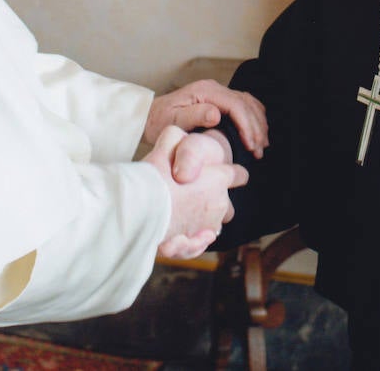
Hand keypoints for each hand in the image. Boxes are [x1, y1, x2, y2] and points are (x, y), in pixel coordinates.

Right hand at [142, 126, 248, 259]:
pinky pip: (198, 242)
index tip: (218, 175)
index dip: (230, 174)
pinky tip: (181, 234)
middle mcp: (220, 202)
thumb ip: (177, 137)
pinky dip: (191, 240)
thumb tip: (179, 136)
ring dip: (199, 219)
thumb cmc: (154, 176)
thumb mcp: (167, 142)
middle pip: (223, 201)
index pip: (239, 175)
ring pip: (211, 222)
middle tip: (187, 194)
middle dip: (209, 198)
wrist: (141, 210)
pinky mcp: (196, 243)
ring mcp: (209, 224)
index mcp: (219, 178)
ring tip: (179, 213)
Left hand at [145, 79, 267, 158]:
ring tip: (261, 145)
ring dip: (258, 124)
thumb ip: (194, 116)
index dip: (247, 125)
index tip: (251, 144)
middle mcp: (214, 88)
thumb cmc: (159, 120)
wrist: (149, 116)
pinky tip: (257, 132)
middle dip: (256, 128)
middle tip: (259, 150)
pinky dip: (254, 118)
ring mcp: (217, 93)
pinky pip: (244, 105)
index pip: (236, 104)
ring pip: (248, 103)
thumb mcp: (173, 120)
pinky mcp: (219, 100)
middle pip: (245, 104)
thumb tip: (216, 114)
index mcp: (205, 91)